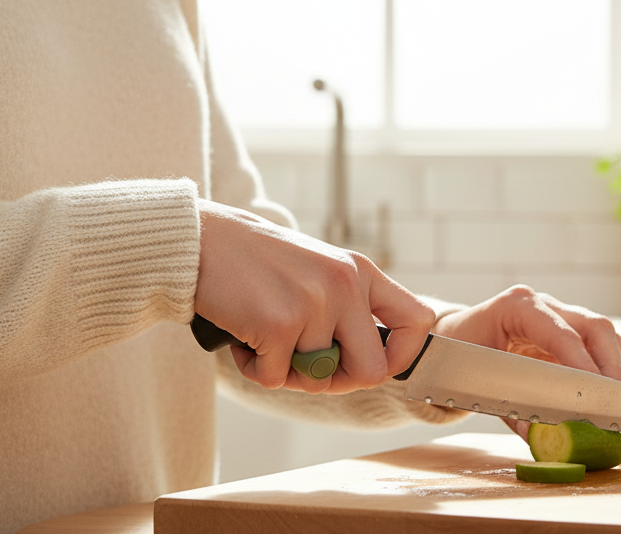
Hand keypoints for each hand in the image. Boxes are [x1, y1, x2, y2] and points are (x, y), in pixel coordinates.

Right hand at [194, 199, 433, 394]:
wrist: (203, 239)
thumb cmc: (258, 263)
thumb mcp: (318, 270)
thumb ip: (347, 307)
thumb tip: (371, 366)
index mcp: (359, 271)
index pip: (417, 320)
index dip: (402, 355)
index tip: (376, 363)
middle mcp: (344, 285)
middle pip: (372, 370)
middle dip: (339, 381)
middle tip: (308, 367)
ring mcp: (313, 304)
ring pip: (317, 379)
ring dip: (286, 371)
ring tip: (264, 337)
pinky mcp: (278, 325)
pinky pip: (276, 379)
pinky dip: (255, 369)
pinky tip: (243, 339)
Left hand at [433, 285, 620, 438]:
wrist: (449, 342)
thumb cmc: (458, 357)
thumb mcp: (478, 381)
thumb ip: (509, 408)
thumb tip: (538, 435)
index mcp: (516, 307)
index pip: (560, 332)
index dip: (583, 364)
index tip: (598, 394)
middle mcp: (542, 305)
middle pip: (594, 326)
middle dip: (610, 366)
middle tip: (616, 404)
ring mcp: (557, 315)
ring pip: (603, 335)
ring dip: (614, 370)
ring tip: (616, 406)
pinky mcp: (566, 332)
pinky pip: (598, 348)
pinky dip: (606, 373)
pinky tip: (605, 399)